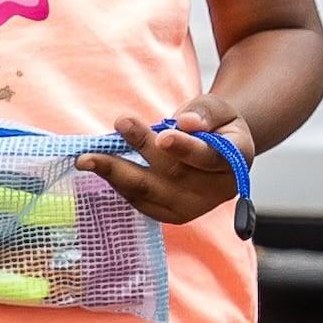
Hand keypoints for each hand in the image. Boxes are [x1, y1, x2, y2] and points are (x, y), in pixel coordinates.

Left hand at [81, 99, 247, 224]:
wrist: (216, 152)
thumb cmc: (216, 126)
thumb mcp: (220, 109)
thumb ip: (206, 112)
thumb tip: (186, 123)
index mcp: (234, 161)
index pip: (209, 158)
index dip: (186, 148)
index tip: (162, 137)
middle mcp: (216, 191)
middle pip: (173, 175)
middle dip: (142, 148)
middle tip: (120, 123)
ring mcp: (191, 207)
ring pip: (149, 192)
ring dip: (116, 172)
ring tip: (87, 157)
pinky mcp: (168, 214)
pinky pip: (138, 199)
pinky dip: (116, 181)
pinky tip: (96, 166)